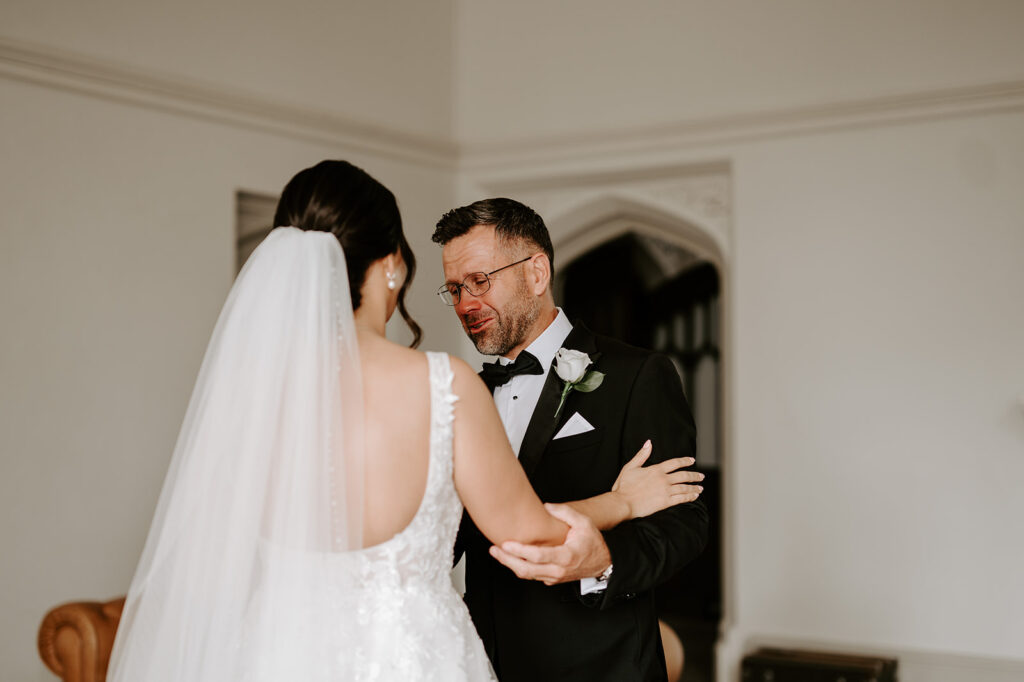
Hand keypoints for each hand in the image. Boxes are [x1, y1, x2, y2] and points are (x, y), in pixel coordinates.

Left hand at [489, 503, 611, 584]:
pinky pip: (532, 575)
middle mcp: (558, 571)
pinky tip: (511, 557)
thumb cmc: (593, 543)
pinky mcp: (551, 580)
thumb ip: (565, 513)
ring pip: (527, 575)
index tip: (506, 544)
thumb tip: (547, 506)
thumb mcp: (584, 523)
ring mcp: (554, 577)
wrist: (604, 563)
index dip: (520, 551)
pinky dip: (520, 567)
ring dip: (511, 564)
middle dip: (507, 560)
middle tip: (494, 550)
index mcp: (565, 557)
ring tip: (497, 552)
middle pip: (526, 570)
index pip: (537, 556)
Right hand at [612, 440, 703, 518]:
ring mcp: (665, 491)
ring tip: (700, 488)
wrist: (623, 502)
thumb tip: (649, 443)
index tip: (692, 460)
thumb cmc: (624, 485)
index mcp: (656, 469)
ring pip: (684, 487)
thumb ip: (642, 455)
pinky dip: (689, 497)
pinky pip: (681, 499)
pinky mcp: (665, 502)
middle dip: (694, 475)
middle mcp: (663, 479)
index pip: (675, 463)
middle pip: (683, 475)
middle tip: (701, 476)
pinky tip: (694, 496)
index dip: (685, 461)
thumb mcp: (630, 466)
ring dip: (694, 487)